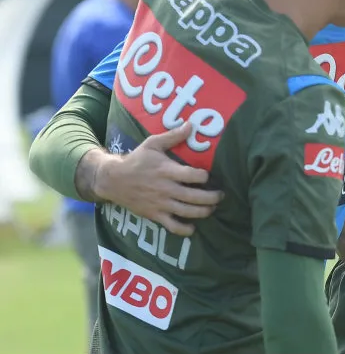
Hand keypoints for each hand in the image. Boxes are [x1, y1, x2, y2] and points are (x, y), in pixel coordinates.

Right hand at [94, 122, 223, 236]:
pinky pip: (171, 226)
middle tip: (221, 195)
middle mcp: (165, 189)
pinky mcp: (154, 215)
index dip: (204, 176)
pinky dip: (184, 230)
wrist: (113, 180)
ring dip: (203, 212)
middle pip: (194, 196)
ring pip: (186, 212)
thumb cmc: (136, 160)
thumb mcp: (152, 144)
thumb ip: (173, 136)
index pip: (192, 175)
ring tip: (212, 208)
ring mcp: (160, 203)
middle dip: (211, 198)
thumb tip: (191, 125)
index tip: (208, 175)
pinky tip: (192, 228)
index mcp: (166, 171)